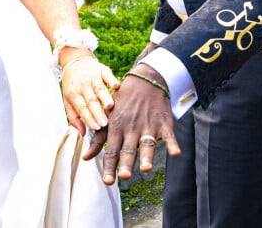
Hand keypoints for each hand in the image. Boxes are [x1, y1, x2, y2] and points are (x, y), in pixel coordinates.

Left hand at [61, 55, 119, 135]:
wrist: (75, 61)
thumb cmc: (72, 84)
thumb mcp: (67, 100)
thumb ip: (74, 117)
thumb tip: (82, 133)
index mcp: (74, 95)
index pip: (82, 109)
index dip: (88, 119)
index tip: (96, 128)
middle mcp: (83, 86)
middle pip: (91, 101)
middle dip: (98, 112)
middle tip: (105, 123)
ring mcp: (93, 77)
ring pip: (99, 88)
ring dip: (105, 97)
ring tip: (110, 106)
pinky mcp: (101, 69)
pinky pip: (107, 74)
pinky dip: (112, 79)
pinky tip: (116, 86)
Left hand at [83, 63, 179, 184]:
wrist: (144, 80)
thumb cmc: (123, 101)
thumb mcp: (107, 115)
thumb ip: (98, 138)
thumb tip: (86, 157)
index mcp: (117, 127)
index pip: (112, 151)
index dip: (109, 166)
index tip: (108, 181)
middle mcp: (131, 128)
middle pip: (129, 149)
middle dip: (126, 163)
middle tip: (124, 176)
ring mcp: (148, 125)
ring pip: (147, 143)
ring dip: (146, 156)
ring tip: (146, 168)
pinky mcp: (163, 122)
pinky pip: (169, 134)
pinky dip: (172, 143)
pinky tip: (175, 153)